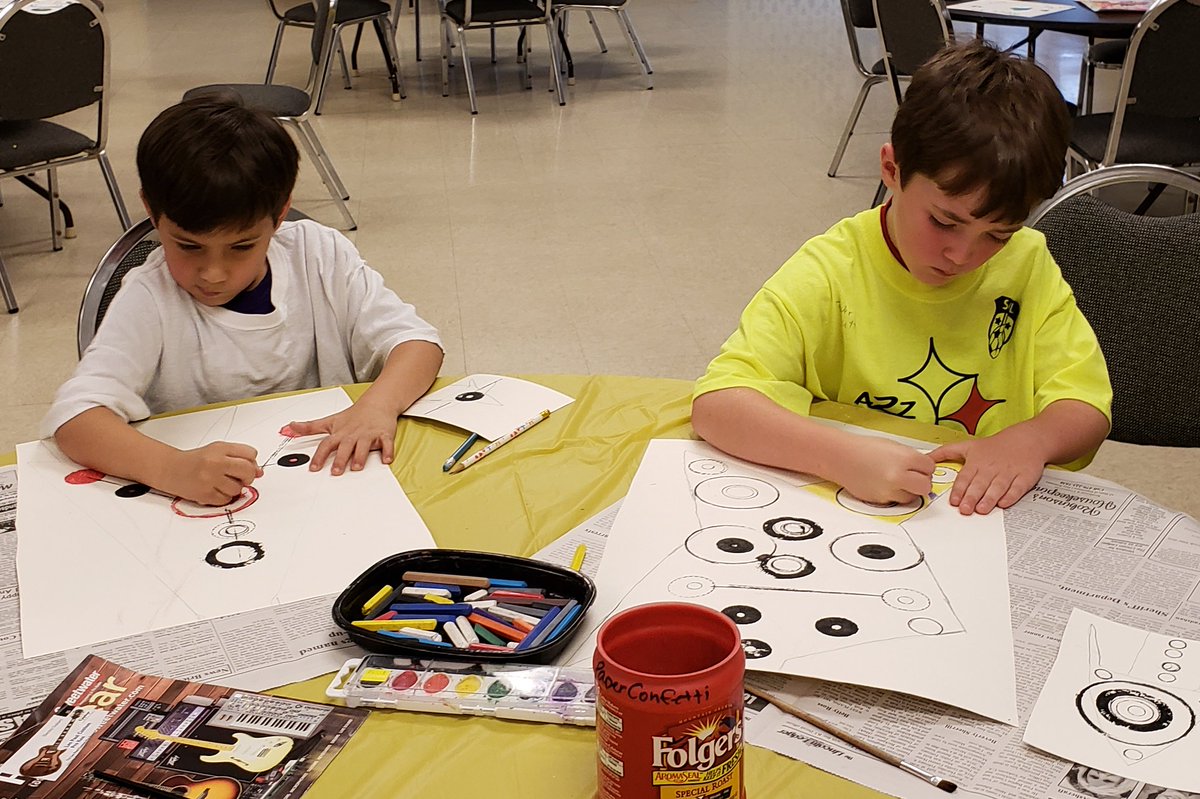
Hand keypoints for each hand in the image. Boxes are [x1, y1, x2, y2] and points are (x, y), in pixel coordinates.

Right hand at [165, 442, 261, 505]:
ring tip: (222, 483)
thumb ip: (240, 458)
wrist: (171, 469)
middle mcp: (216, 462)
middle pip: (248, 471)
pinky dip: (224, 497)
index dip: (251, 461)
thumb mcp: (218, 452)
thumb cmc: (196, 461)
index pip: (251, 454)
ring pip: (238, 488)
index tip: (244, 465)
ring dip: (234, 488)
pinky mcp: (205, 494)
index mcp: (221, 448)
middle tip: (240, 477)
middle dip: (248, 476)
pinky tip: (215, 490)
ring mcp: (210, 479)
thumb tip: (259, 472)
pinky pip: (226, 500)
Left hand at [288, 401, 398, 474]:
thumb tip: (289, 427)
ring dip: (360, 456)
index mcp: (340, 433)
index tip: (314, 468)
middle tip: (336, 471)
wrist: (377, 403)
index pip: (327, 444)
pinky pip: (386, 443)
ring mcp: (369, 434)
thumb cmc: (353, 416)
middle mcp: (353, 434)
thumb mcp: (330, 421)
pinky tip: (386, 459)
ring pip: (364, 446)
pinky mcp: (384, 434)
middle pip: (345, 446)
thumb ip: (309, 427)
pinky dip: (387, 451)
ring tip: (356, 467)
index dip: (319, 456)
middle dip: (340, 459)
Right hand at [831, 437, 935, 505]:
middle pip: (926, 486)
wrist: (841, 457)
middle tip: (913, 477)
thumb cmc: (864, 449)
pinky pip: (896, 501)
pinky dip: (894, 495)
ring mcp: (889, 490)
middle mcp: (899, 475)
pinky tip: (885, 484)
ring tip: (896, 481)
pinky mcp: (880, 500)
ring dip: (908, 491)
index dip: (924, 467)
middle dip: (922, 482)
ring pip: (912, 497)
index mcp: (905, 457)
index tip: (918, 466)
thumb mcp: (894, 446)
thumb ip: (911, 458)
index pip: (930, 468)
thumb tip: (924, 470)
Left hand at [929, 427, 1045, 514]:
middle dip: (972, 497)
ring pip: (997, 487)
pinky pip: (1017, 488)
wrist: (1026, 439)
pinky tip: (1003, 503)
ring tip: (981, 509)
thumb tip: (925, 458)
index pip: (965, 477)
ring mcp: (1008, 473)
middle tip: (965, 510)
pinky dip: (1011, 496)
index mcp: (976, 462)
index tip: (954, 501)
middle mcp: (991, 468)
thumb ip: (944, 453)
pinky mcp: (1024, 477)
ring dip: (989, 499)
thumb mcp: (967, 445)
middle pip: (980, 484)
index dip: (959, 489)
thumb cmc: (994, 446)